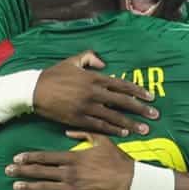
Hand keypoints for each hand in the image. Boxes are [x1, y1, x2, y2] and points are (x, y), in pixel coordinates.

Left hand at [6, 131, 133, 189]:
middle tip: (7, 171)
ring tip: (15, 186)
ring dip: (29, 186)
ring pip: (46, 188)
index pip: (45, 158)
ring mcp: (73, 189)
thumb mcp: (102, 140)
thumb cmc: (117, 160)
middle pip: (40, 172)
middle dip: (22, 171)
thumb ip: (84, 133)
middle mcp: (70, 173)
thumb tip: (67, 131)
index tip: (16, 158)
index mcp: (73, 158)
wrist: (132, 181)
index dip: (29, 158)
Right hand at [33, 51, 157, 136]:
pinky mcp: (77, 118)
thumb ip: (89, 57)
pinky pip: (99, 125)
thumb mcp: (71, 61)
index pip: (121, 85)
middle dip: (140, 109)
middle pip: (122, 102)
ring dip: (130, 123)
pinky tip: (123, 132)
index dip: (137, 91)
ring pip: (113, 116)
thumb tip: (104, 63)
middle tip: (155, 115)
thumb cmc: (52, 75)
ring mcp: (86, 107)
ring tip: (144, 129)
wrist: (33, 90)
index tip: (150, 97)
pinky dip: (112, 129)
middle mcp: (93, 92)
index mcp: (93, 77)